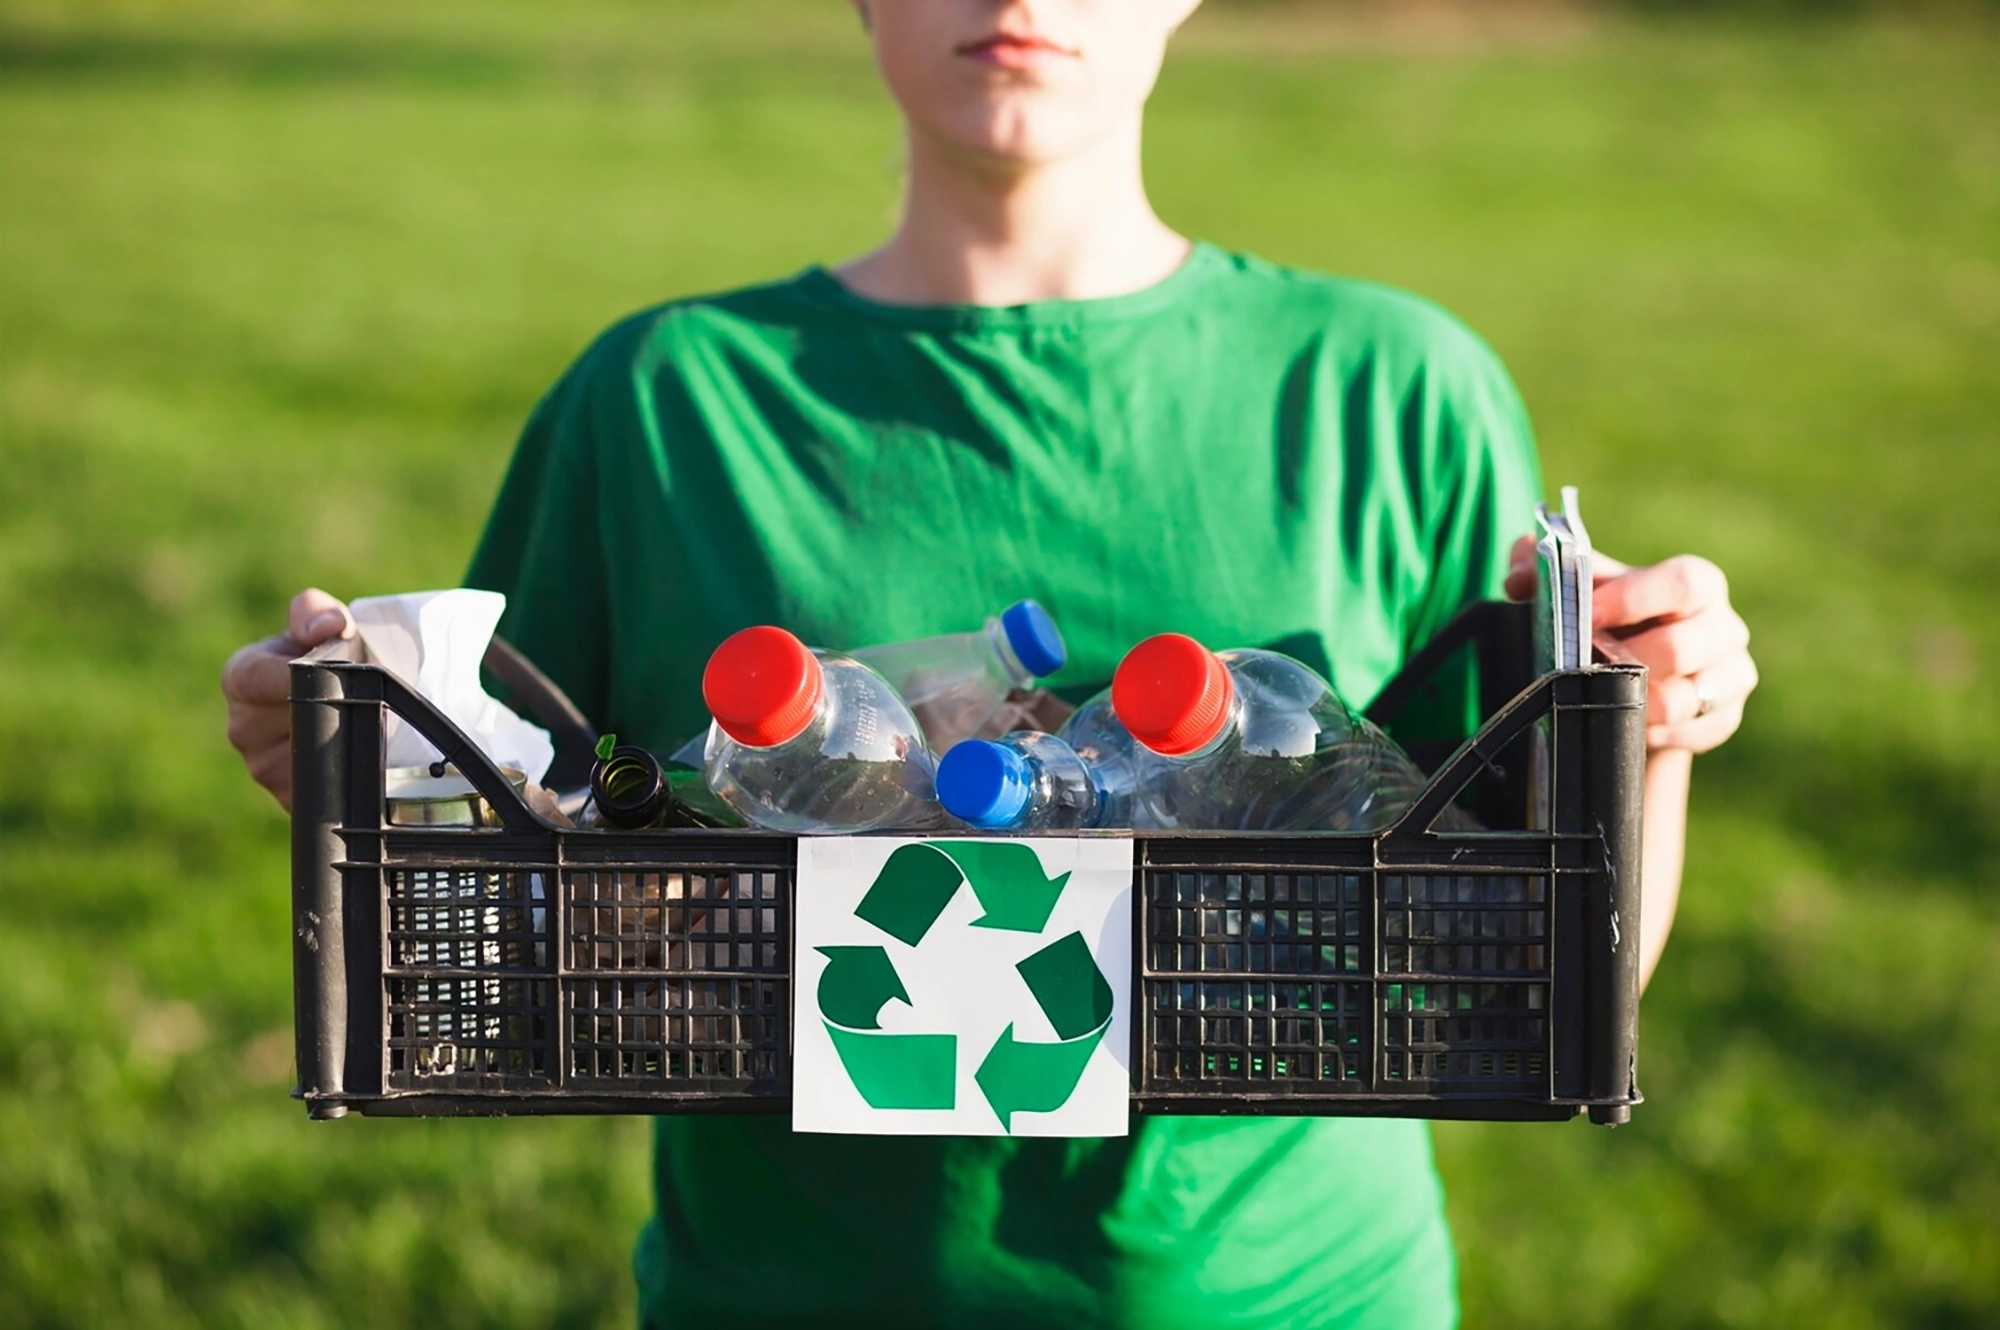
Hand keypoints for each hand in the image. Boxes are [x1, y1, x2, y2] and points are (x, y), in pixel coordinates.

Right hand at [222, 588, 353, 810]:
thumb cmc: (333, 659)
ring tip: (362, 721)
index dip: (288, 672)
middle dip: (330, 706)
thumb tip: (326, 625)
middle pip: (290, 720)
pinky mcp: (290, 801)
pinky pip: (323, 789)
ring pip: (309, 754)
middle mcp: (243, 727)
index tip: (325, 669)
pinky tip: (359, 753)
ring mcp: (264, 769)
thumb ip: (316, 614)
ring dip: (344, 738)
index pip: (251, 677)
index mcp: (242, 678)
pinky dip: (348, 772)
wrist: (355, 702)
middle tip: (360, 697)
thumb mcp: (325, 627)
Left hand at [1505, 536, 1755, 753]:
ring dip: (1632, 704)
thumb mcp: (1580, 591)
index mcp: (1695, 583)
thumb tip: (1516, 578)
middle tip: (1582, 669)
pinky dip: (1652, 733)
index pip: (1682, 583)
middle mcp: (1723, 627)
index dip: (1633, 599)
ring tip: (1599, 699)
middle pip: (1681, 648)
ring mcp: (1731, 676)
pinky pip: (1691, 733)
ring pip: (1685, 699)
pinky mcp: (1724, 718)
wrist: (1634, 675)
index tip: (1586, 616)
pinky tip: (1626, 725)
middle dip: (1624, 663)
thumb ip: (1542, 570)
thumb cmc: (1609, 621)